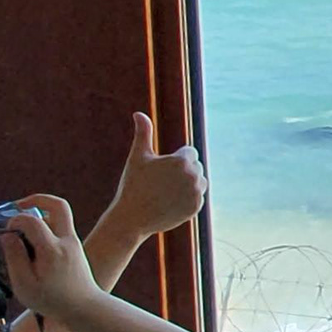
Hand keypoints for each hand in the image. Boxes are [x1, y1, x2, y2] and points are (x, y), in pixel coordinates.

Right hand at [0, 194, 107, 328]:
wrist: (84, 308)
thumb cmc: (52, 301)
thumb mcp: (25, 285)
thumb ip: (14, 258)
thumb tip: (7, 235)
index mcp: (52, 250)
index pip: (32, 221)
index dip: (15, 221)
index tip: (6, 233)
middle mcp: (66, 240)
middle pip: (58, 205)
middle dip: (38, 198)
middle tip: (19, 205)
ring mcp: (73, 242)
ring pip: (60, 215)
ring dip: (41, 215)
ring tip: (24, 230)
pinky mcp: (75, 247)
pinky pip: (60, 228)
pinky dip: (46, 227)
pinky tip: (33, 244)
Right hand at [99, 114, 207, 246]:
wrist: (132, 218)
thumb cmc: (133, 185)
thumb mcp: (138, 156)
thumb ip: (143, 133)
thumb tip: (139, 113)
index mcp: (182, 161)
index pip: (189, 152)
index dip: (174, 159)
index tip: (161, 169)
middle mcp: (193, 176)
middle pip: (195, 166)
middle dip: (182, 171)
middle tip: (161, 182)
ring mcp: (196, 193)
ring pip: (199, 181)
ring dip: (188, 183)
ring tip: (167, 191)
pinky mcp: (196, 208)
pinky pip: (197, 197)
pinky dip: (188, 198)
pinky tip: (170, 202)